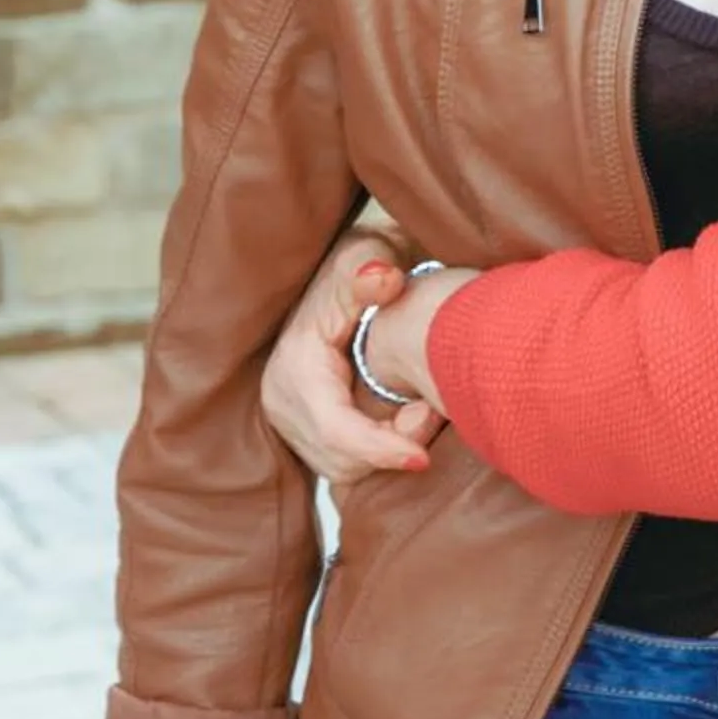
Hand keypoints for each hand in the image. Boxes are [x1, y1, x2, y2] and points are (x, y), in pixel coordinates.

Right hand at [260, 229, 439, 484]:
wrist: (356, 268)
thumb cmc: (368, 260)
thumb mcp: (368, 252)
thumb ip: (372, 269)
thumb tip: (382, 281)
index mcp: (295, 365)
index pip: (334, 430)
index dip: (378, 448)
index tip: (422, 457)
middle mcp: (284, 398)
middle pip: (340, 458)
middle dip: (389, 448)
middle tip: (432, 415)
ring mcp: (292, 416)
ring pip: (344, 466)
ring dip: (386, 450)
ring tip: (421, 410)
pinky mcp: (307, 427)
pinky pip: (345, 460)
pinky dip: (377, 449)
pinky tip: (404, 417)